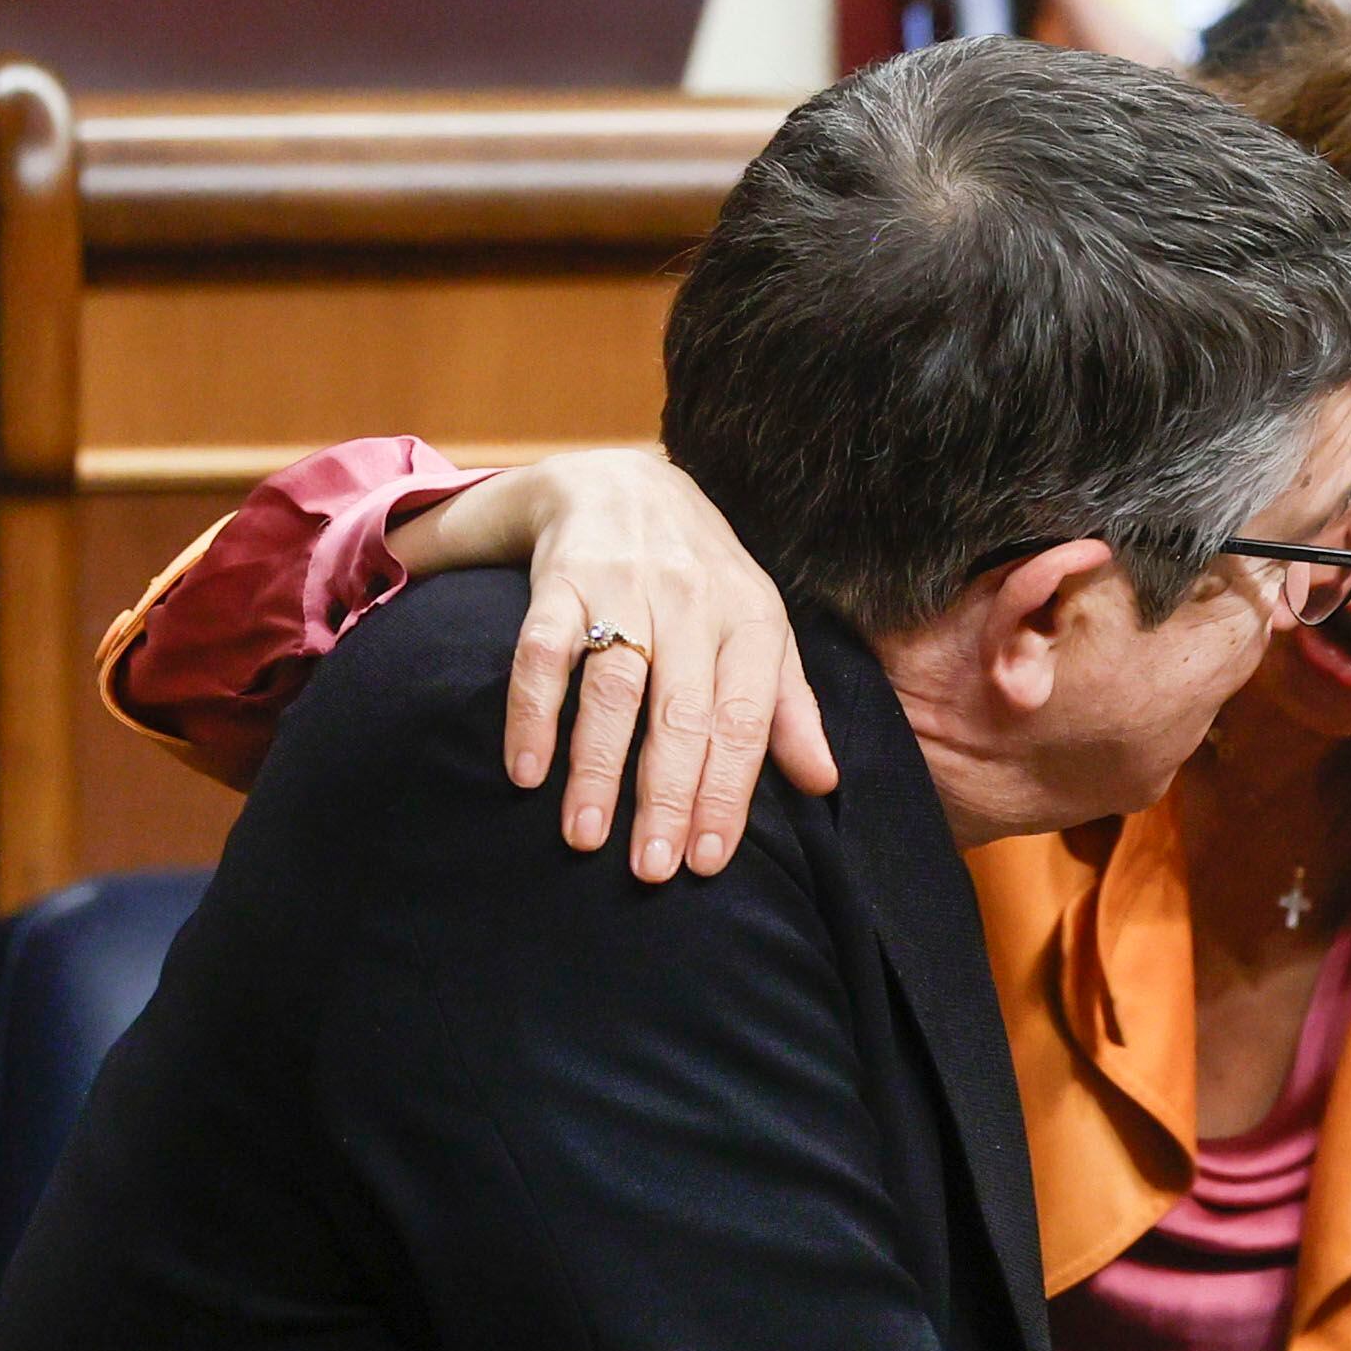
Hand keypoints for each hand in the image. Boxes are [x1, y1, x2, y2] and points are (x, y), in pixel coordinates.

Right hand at [394, 450, 834, 879]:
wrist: (620, 479)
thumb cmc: (703, 577)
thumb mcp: (759, 628)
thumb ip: (789, 706)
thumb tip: (825, 782)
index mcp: (752, 621)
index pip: (745, 722)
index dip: (727, 794)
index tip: (707, 860)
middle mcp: (694, 603)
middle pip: (682, 714)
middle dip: (666, 797)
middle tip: (650, 870)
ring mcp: (625, 588)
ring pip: (614, 689)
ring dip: (596, 769)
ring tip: (584, 838)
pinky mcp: (560, 579)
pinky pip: (542, 652)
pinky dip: (532, 711)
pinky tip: (526, 770)